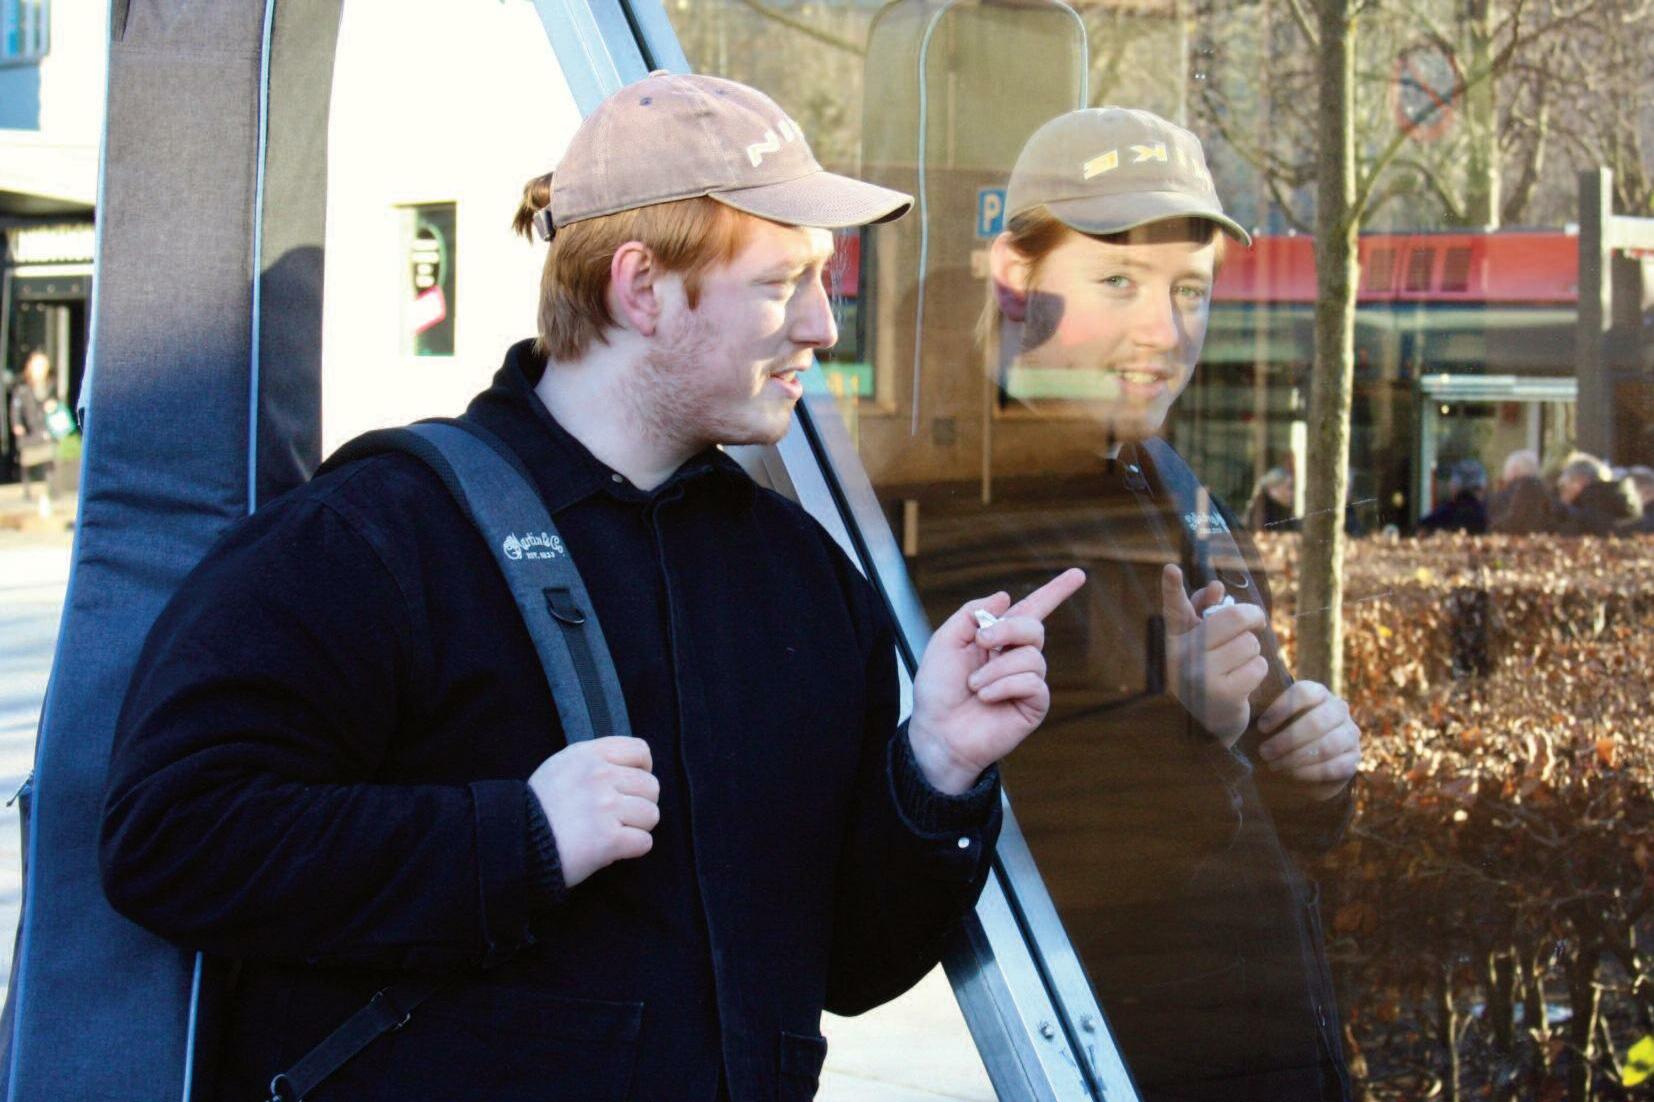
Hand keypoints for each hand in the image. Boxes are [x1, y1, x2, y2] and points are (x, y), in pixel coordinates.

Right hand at [527, 736, 659, 887]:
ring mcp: (605, 807)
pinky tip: (611, 849)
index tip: (630, 787)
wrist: (514, 843)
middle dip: (640, 804)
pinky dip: (631, 850)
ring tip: (612, 832)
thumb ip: (593, 763)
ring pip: (652, 815)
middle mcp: (600, 776)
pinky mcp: (608, 840)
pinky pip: (644, 842)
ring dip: (637, 828)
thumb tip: (629, 772)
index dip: (642, 770)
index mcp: (589, 755)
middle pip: (651, 786)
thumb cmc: (537, 808)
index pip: (641, 751)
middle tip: (618, 817)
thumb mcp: (559, 767)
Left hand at [908, 568, 1086, 793]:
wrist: (937, 732)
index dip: (1055, 592)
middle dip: (1008, 629)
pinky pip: (1032, 682)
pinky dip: (1004, 686)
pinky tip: (986, 698)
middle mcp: (1016, 657)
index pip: (1032, 610)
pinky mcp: (1034, 705)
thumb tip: (1005, 597)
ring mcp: (1026, 681)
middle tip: (981, 641)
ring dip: (996, 668)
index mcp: (997, 639)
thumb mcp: (945, 642)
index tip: (1078, 574)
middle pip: (1034, 627)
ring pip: (1031, 656)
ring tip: (974, 685)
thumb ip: (972, 614)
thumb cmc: (938, 691)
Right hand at [1161, 564, 1269, 743]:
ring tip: (1238, 666)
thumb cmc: (1207, 675)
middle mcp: (1183, 656)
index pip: (1174, 608)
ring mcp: (1201, 676)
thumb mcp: (1200, 643)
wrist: (1207, 726)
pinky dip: (1258, 671)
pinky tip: (1244, 681)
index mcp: (1175, 639)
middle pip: (1234, 618)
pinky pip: (1258, 666)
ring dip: (1253, 653)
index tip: (1172, 569)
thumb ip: (1204, 611)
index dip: (1172, 588)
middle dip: (1253, 618)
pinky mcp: (1222, 694)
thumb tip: (1216, 587)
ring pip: (1250, 644)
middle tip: (1257, 622)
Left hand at [1257, 679, 1360, 799]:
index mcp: (1319, 693)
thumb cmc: (1280, 735)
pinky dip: (1311, 772)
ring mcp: (1350, 734)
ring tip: (1275, 765)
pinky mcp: (1353, 759)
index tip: (1261, 727)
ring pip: (1329, 744)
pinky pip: (1336, 766)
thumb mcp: (1271, 720)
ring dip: (1298, 757)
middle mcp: (1339, 709)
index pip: (1305, 693)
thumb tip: (1244, 702)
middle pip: (1317, 720)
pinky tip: (1292, 774)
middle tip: (1264, 752)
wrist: (1300, 764)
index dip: (1282, 709)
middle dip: (1288, 739)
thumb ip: (1264, 711)